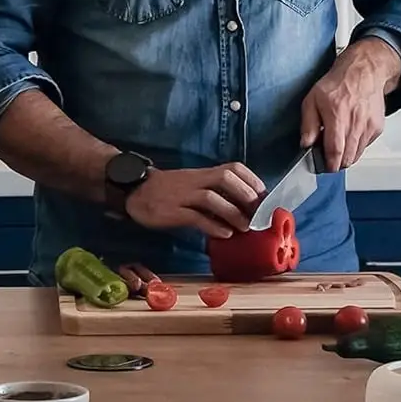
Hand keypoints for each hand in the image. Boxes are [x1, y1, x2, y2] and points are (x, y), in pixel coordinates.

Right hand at [125, 162, 266, 238]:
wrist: (136, 191)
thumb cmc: (170, 190)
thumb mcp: (194, 185)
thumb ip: (213, 191)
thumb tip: (239, 206)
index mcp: (203, 173)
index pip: (233, 167)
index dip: (251, 179)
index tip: (264, 194)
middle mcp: (196, 180)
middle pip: (225, 178)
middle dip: (245, 193)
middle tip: (258, 211)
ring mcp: (183, 194)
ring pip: (211, 197)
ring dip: (232, 212)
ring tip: (245, 227)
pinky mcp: (172, 211)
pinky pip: (194, 216)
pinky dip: (212, 225)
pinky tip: (224, 234)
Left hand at [300, 37, 400, 171]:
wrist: (364, 71)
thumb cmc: (338, 83)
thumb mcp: (313, 98)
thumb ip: (307, 123)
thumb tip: (306, 143)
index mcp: (337, 114)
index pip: (335, 150)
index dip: (329, 164)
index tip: (325, 167)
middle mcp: (355, 122)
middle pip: (347, 157)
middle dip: (337, 163)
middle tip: (329, 157)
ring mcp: (368, 125)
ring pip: (357, 154)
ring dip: (347, 155)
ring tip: (339, 144)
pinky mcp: (377, 127)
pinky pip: (366, 146)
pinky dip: (357, 146)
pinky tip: (351, 134)